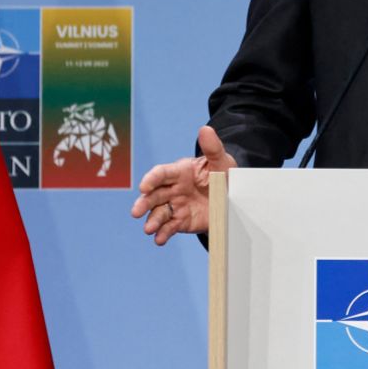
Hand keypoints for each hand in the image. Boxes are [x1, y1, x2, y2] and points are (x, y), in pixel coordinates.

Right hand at [130, 126, 236, 245]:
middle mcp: (173, 189)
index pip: (161, 174)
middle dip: (144, 203)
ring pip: (159, 213)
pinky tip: (159, 239)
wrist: (232, 199)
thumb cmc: (224, 175)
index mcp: (180, 171)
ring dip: (152, 221)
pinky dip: (163, 234)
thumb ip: (212, 148)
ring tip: (149, 229)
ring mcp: (176, 206)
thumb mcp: (222, 162)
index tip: (144, 187)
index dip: (151, 179)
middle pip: (154, 195)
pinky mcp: (181, 221)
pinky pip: (169, 227)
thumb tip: (205, 129)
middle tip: (136, 212)